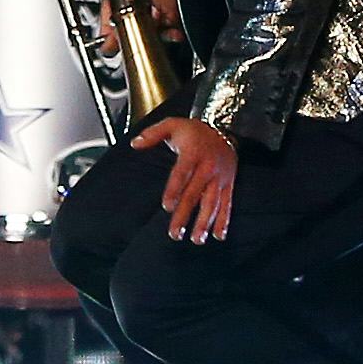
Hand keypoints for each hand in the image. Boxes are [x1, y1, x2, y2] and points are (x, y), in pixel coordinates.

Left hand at [137, 115, 237, 241]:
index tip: (167, 206)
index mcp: (192, 153)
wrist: (225, 128)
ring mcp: (219, 178)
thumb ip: (152, 134)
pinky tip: (218, 236)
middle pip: (195, 194)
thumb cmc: (194, 131)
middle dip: (185, 214)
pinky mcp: (228, 184)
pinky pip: (227, 204)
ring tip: (196, 239)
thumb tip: (135, 144)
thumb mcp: (173, 124)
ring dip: (205, 222)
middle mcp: (207, 167)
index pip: (182, 173)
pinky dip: (224, 220)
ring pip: (212, 203)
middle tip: (175, 233)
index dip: (174, 189)